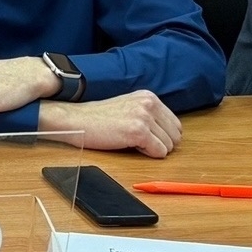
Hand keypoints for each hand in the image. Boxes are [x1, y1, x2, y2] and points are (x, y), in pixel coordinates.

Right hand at [39, 91, 181, 157]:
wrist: (76, 120)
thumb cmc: (98, 118)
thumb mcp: (128, 107)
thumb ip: (150, 115)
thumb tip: (170, 133)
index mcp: (148, 97)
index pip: (176, 124)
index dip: (162, 136)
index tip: (145, 136)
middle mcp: (149, 103)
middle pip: (175, 136)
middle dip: (160, 143)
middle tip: (137, 140)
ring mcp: (144, 116)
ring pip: (168, 146)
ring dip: (151, 149)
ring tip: (130, 140)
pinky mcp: (138, 131)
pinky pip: (159, 152)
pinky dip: (146, 154)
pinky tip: (128, 145)